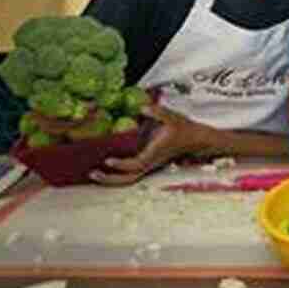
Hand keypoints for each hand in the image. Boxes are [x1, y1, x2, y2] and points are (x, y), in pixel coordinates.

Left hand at [89, 104, 205, 185]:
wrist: (196, 139)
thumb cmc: (184, 128)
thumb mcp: (172, 117)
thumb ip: (157, 111)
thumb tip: (142, 107)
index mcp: (155, 152)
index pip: (136, 164)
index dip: (121, 164)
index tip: (108, 160)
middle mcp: (151, 162)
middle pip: (129, 178)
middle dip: (110, 179)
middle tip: (92, 173)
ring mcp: (149, 165)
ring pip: (129, 179)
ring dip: (111, 179)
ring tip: (94, 174)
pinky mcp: (148, 164)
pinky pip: (131, 173)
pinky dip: (117, 174)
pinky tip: (107, 167)